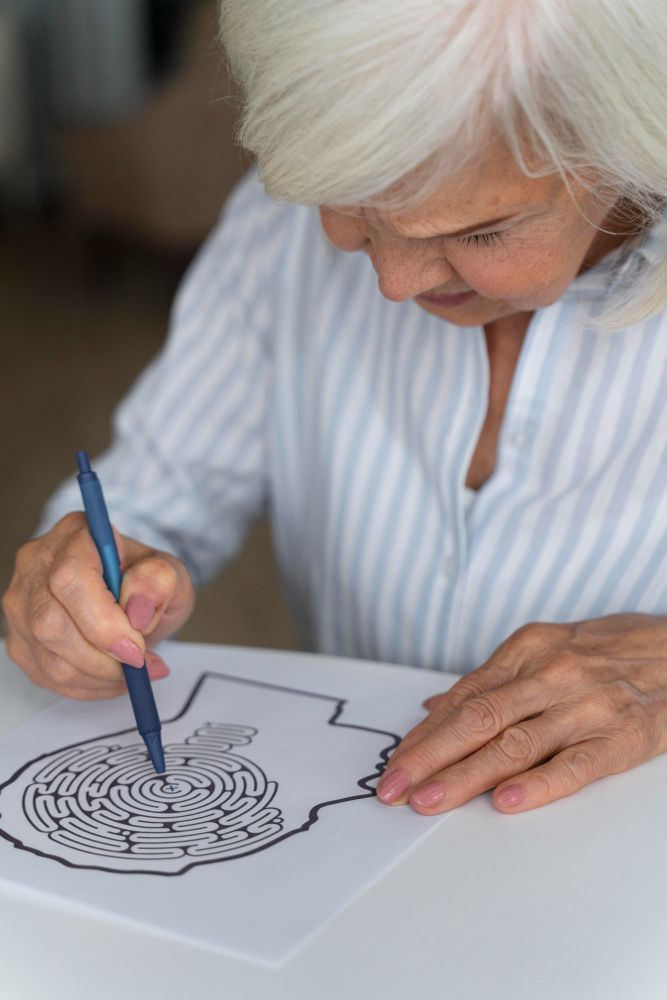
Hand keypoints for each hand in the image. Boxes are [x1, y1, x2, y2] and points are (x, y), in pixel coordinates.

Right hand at [2, 512, 194, 699]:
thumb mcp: (171, 574)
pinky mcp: (20, 638)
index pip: (70, 578)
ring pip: (49, 657)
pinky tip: (112, 676)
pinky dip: (88, 686)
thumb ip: (160, 581)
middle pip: (51, 623)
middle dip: (102, 658)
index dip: (102, 623)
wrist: (132, 599)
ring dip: (99, 677)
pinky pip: (47, 676)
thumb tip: (137, 609)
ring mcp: (22, 602)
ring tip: (133, 670)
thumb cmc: (146, 583)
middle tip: (140, 663)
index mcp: (74, 535)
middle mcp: (37, 564)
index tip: (136, 648)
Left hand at [376, 614, 666, 813]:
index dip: (424, 734)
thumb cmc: (606, 651)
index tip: (395, 763)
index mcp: (527, 649)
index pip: (463, 697)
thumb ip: (490, 680)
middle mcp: (550, 674)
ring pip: (515, 744)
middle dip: (428, 756)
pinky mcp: (619, 739)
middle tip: (393, 788)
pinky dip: (539, 784)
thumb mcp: (545, 648)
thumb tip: (433, 707)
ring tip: (429, 801)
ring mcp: (585, 707)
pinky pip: (574, 766)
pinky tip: (507, 801)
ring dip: (466, 776)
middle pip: (478, 719)